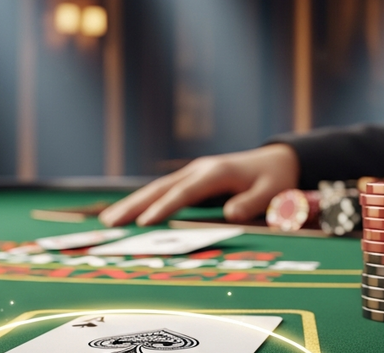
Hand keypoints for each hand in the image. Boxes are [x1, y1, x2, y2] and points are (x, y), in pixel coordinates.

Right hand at [99, 144, 299, 226]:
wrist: (276, 161)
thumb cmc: (274, 180)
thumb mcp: (272, 192)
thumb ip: (252, 202)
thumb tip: (229, 214)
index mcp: (216, 173)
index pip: (185, 192)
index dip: (164, 207)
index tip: (145, 222)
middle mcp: (199, 170)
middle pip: (161, 187)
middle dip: (134, 205)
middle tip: (109, 222)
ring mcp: (193, 172)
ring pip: (156, 188)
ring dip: (132, 203)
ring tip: (107, 220)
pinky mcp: (191, 179)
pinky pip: (163, 191)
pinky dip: (144, 202)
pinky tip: (126, 214)